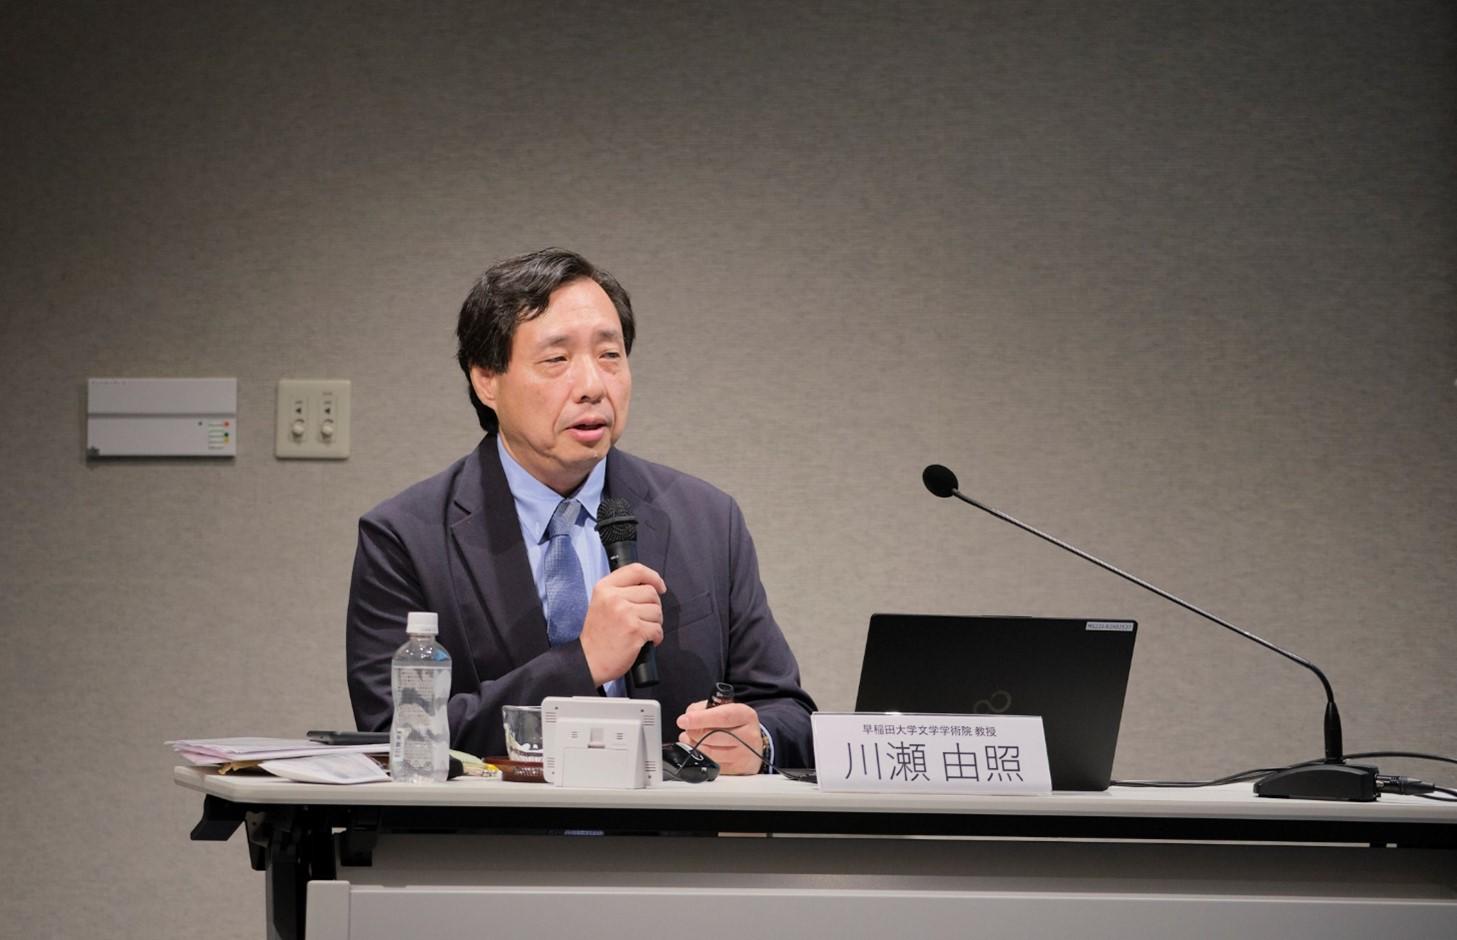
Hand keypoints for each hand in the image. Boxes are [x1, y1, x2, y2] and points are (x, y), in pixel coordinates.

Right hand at [579, 562, 665, 686]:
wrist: (589, 660)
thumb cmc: (597, 635)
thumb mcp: (601, 603)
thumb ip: (620, 590)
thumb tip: (649, 584)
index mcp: (605, 588)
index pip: (636, 570)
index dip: (653, 577)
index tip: (659, 586)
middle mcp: (614, 598)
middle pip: (651, 592)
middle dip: (654, 606)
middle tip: (645, 618)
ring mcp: (625, 614)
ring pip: (657, 611)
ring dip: (655, 623)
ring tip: (642, 630)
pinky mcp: (635, 630)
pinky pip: (657, 629)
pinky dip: (656, 637)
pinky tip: (646, 640)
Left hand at [676, 700, 763, 774]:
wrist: (752, 743)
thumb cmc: (735, 724)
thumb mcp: (724, 708)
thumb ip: (704, 709)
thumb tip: (688, 717)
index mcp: (746, 715)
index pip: (722, 717)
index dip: (700, 719)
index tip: (683, 721)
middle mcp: (749, 736)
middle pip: (713, 736)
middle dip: (693, 732)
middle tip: (687, 729)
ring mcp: (744, 755)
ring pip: (710, 754)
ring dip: (694, 746)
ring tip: (690, 738)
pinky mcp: (737, 770)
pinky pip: (711, 766)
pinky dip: (700, 758)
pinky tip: (699, 750)